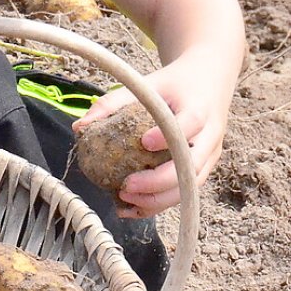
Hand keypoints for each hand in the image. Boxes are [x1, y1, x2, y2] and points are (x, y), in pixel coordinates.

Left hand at [72, 59, 229, 218]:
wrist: (210, 82)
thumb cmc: (173, 85)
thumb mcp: (146, 84)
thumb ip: (113, 103)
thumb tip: (80, 127)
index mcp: (199, 108)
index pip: (191, 123)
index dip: (168, 136)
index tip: (143, 142)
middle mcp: (210, 135)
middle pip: (193, 166)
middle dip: (160, 181)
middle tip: (127, 186)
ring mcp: (210, 156)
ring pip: (190, 187)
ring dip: (159, 199)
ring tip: (125, 200)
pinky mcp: (204, 169)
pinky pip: (184, 193)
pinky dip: (159, 204)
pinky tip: (131, 209)